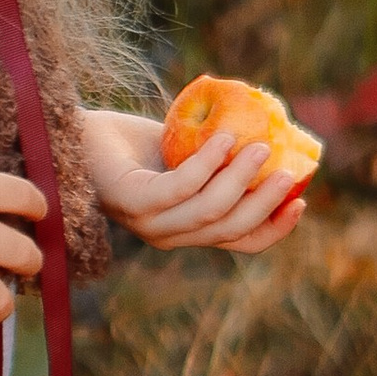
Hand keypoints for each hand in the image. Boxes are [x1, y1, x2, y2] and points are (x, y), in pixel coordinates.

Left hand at [78, 105, 308, 258]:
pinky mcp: (132, 202)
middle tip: (289, 168)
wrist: (75, 133)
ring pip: (210, 211)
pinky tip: (224, 138)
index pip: (240, 241)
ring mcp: (148, 223)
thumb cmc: (131, 142)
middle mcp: (168, 235)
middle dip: (266, 201)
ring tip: (259, 146)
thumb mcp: (185, 152)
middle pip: (230, 228)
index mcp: (186, 229)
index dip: (275, 228)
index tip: (301, 200)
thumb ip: (221, 159)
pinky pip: (181, 187)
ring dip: (241, 179)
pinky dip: (208, 164)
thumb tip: (272, 140)